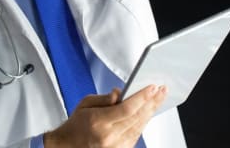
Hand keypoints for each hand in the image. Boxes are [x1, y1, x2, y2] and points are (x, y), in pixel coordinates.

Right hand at [43, 85, 167, 147]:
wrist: (67, 147)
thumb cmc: (75, 126)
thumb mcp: (85, 104)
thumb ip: (105, 98)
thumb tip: (121, 93)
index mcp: (98, 122)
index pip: (127, 108)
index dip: (142, 97)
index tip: (152, 87)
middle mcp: (109, 136)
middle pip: (137, 117)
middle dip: (152, 102)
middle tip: (161, 90)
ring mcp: (116, 146)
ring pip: (140, 126)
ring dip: (151, 112)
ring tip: (158, 99)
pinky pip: (136, 135)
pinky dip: (143, 122)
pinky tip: (148, 112)